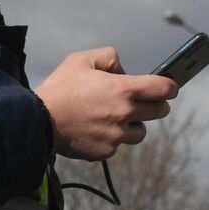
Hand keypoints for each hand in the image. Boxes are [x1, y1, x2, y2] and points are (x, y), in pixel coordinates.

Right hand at [35, 47, 177, 160]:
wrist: (38, 121)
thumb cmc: (61, 88)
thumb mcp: (82, 59)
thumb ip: (110, 58)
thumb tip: (124, 71)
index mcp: (123, 89)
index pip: (164, 88)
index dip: (170, 86)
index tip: (170, 87)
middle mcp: (125, 114)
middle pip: (159, 111)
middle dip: (156, 104)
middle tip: (145, 101)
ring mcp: (117, 136)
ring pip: (141, 132)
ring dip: (135, 124)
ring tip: (116, 117)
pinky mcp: (106, 152)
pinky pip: (119, 144)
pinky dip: (113, 137)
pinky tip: (96, 129)